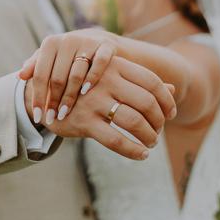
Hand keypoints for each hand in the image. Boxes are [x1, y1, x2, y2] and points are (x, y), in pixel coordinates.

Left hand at [19, 29, 116, 124]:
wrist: (96, 40)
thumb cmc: (67, 55)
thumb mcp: (50, 57)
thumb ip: (35, 65)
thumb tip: (20, 76)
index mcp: (51, 43)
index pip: (40, 74)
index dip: (38, 97)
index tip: (37, 116)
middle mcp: (68, 40)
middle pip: (57, 77)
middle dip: (53, 101)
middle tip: (52, 118)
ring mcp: (87, 42)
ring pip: (76, 74)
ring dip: (70, 97)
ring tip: (65, 113)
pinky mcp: (105, 46)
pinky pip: (99, 64)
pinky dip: (92, 79)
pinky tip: (85, 93)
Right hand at [25, 55, 176, 159]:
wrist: (45, 95)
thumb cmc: (84, 87)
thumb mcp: (111, 77)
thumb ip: (140, 81)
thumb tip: (174, 90)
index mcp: (113, 65)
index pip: (151, 81)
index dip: (166, 99)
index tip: (171, 113)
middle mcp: (105, 80)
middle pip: (146, 102)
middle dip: (159, 120)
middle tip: (159, 130)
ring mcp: (93, 101)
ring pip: (134, 121)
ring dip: (149, 136)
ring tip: (151, 143)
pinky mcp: (83, 122)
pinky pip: (116, 140)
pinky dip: (134, 150)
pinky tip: (141, 155)